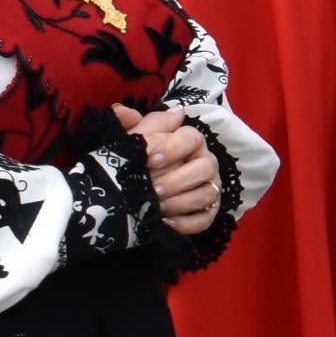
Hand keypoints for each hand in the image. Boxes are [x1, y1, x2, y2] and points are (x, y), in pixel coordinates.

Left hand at [114, 103, 219, 234]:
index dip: (172, 148)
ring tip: (156, 207)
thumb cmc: (139, 161)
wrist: (135, 192)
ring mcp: (209, 188)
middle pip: (205, 168)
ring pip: (206, 194)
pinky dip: (187, 223)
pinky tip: (166, 222)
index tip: (149, 160)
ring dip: (181, 202)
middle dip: (177, 180)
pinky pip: (205, 219)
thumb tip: (126, 113)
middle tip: (152, 189)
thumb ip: (127, 125)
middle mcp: (205, 163)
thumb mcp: (132, 141)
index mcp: (190, 142)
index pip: (192, 138)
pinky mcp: (207, 212)